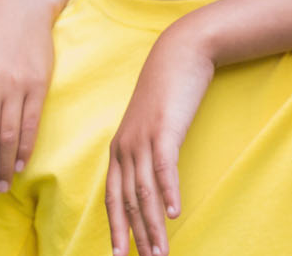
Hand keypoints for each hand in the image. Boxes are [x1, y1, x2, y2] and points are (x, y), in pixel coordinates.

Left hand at [107, 35, 212, 255]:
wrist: (178, 56)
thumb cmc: (166, 95)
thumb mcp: (151, 128)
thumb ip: (148, 155)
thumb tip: (153, 184)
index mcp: (118, 151)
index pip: (113, 198)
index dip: (116, 228)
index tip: (120, 254)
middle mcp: (124, 148)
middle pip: (128, 201)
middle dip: (136, 236)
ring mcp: (142, 139)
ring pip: (145, 191)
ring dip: (154, 225)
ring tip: (161, 251)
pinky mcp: (163, 130)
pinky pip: (163, 167)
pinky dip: (169, 192)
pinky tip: (175, 214)